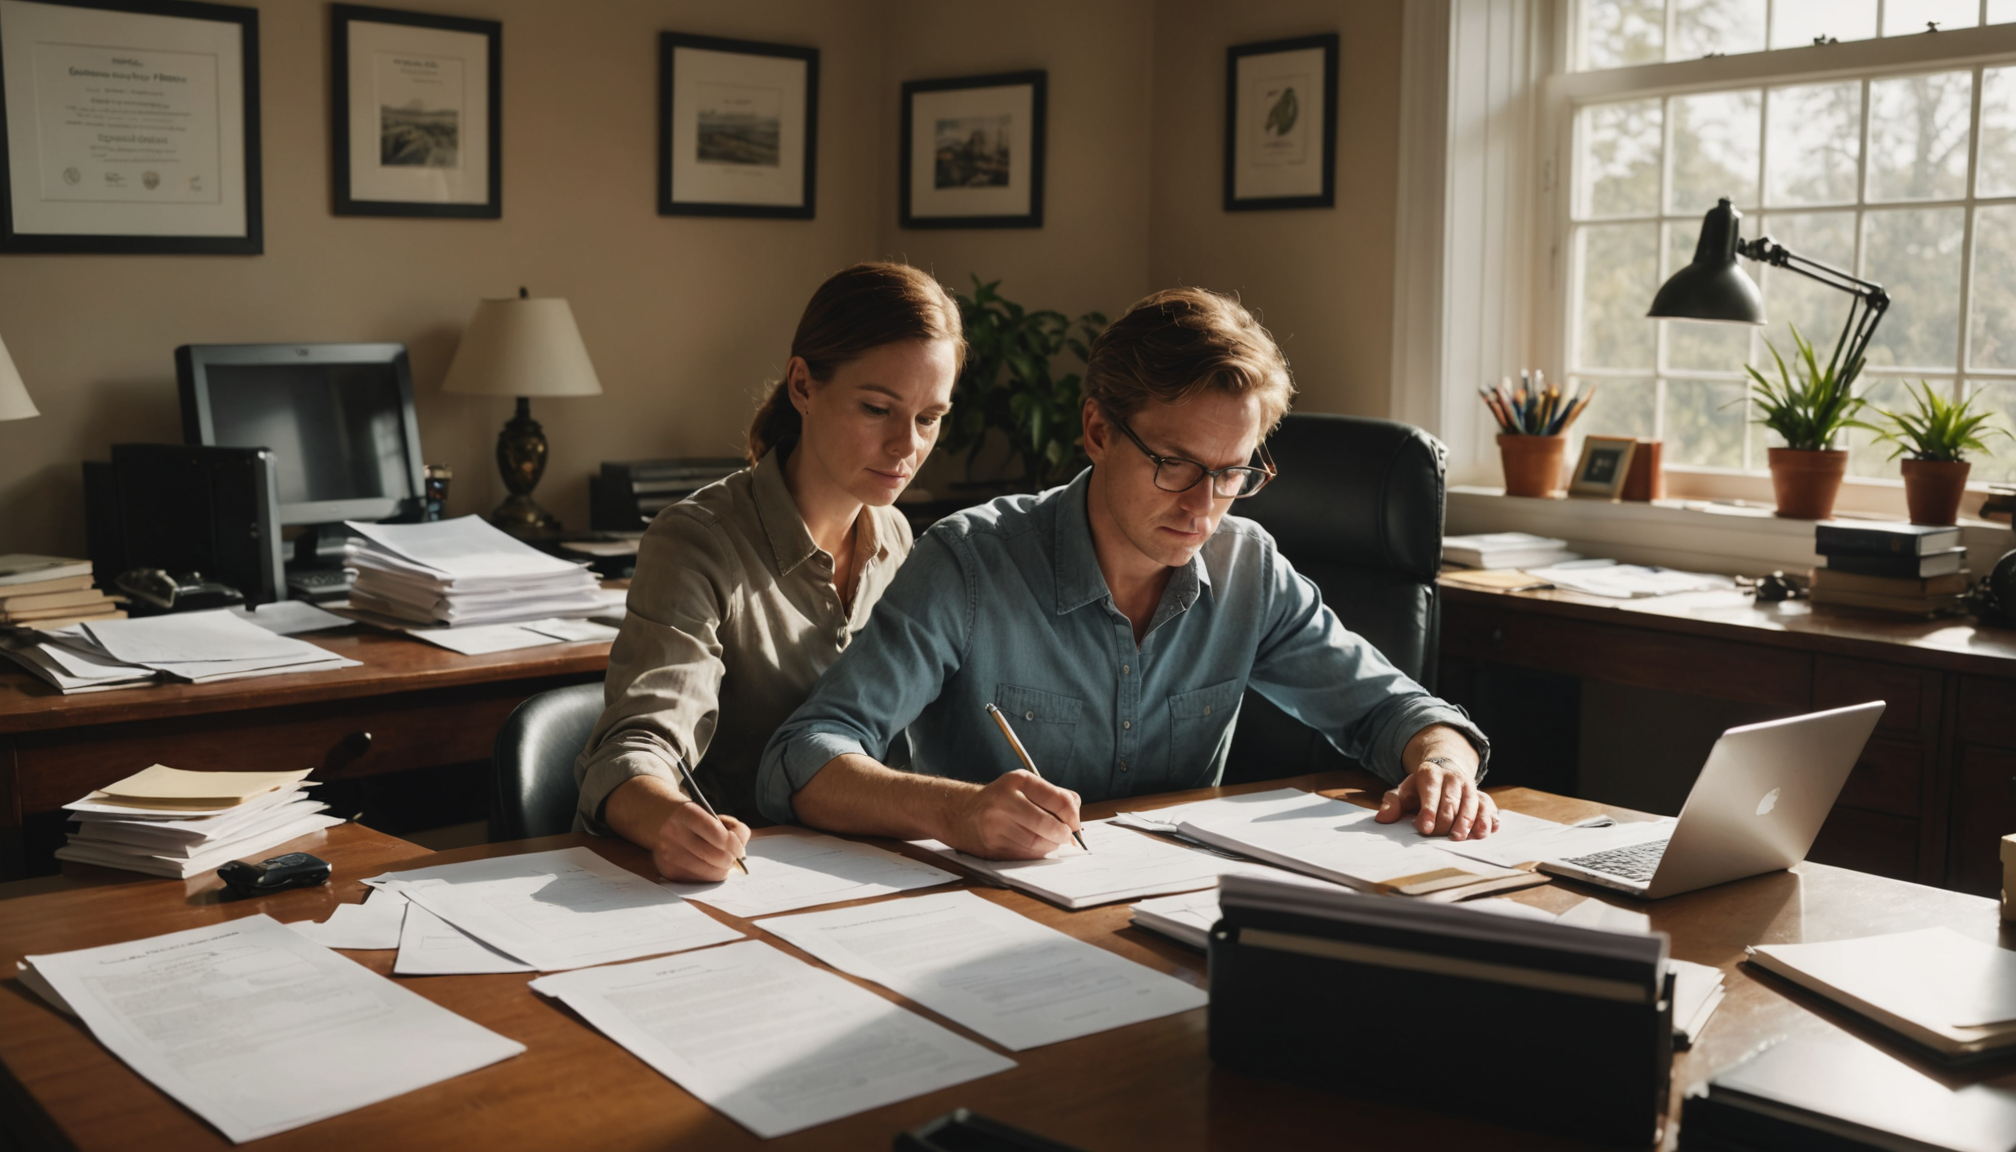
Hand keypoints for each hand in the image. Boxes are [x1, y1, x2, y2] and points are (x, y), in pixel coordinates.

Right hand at [650, 801, 751, 881]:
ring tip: (720, 861)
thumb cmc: (695, 820)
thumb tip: (741, 852)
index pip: (716, 833)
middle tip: (733, 858)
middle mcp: (672, 832)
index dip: (734, 844)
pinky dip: (709, 875)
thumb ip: (733, 828)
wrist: (660, 821)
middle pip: (714, 855)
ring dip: (721, 869)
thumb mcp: (712, 814)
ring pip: (708, 872)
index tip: (740, 849)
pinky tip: (707, 866)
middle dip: (730, 860)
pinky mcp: (667, 871)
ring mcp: (668, 853)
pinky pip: (698, 881)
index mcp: (685, 813)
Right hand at [944, 770, 1081, 859]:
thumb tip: (1076, 821)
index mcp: (1018, 781)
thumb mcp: (1025, 786)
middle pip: (1050, 826)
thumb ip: (1054, 797)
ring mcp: (996, 826)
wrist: (961, 813)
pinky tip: (1030, 845)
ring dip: (1050, 845)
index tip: (1074, 823)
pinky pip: (1026, 856)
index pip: (1060, 800)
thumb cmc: (1001, 800)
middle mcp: (1005, 801)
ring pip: (1039, 844)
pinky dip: (1035, 854)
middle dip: (1063, 834)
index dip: (1073, 816)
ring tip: (1045, 838)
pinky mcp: (992, 848)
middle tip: (1065, 836)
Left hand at [1375, 760, 1499, 840]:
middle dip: (1447, 821)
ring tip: (1465, 837)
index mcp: (1430, 773)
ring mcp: (1469, 787)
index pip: (1430, 792)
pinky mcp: (1482, 796)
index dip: (1429, 811)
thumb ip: (1393, 803)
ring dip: (1470, 821)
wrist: (1444, 771)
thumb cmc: (1421, 788)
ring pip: (1472, 804)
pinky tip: (1488, 830)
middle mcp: (1453, 778)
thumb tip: (1383, 818)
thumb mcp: (1403, 791)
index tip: (1425, 827)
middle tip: (1443, 837)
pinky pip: (1488, 806)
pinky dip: (1489, 818)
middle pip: (1452, 802)